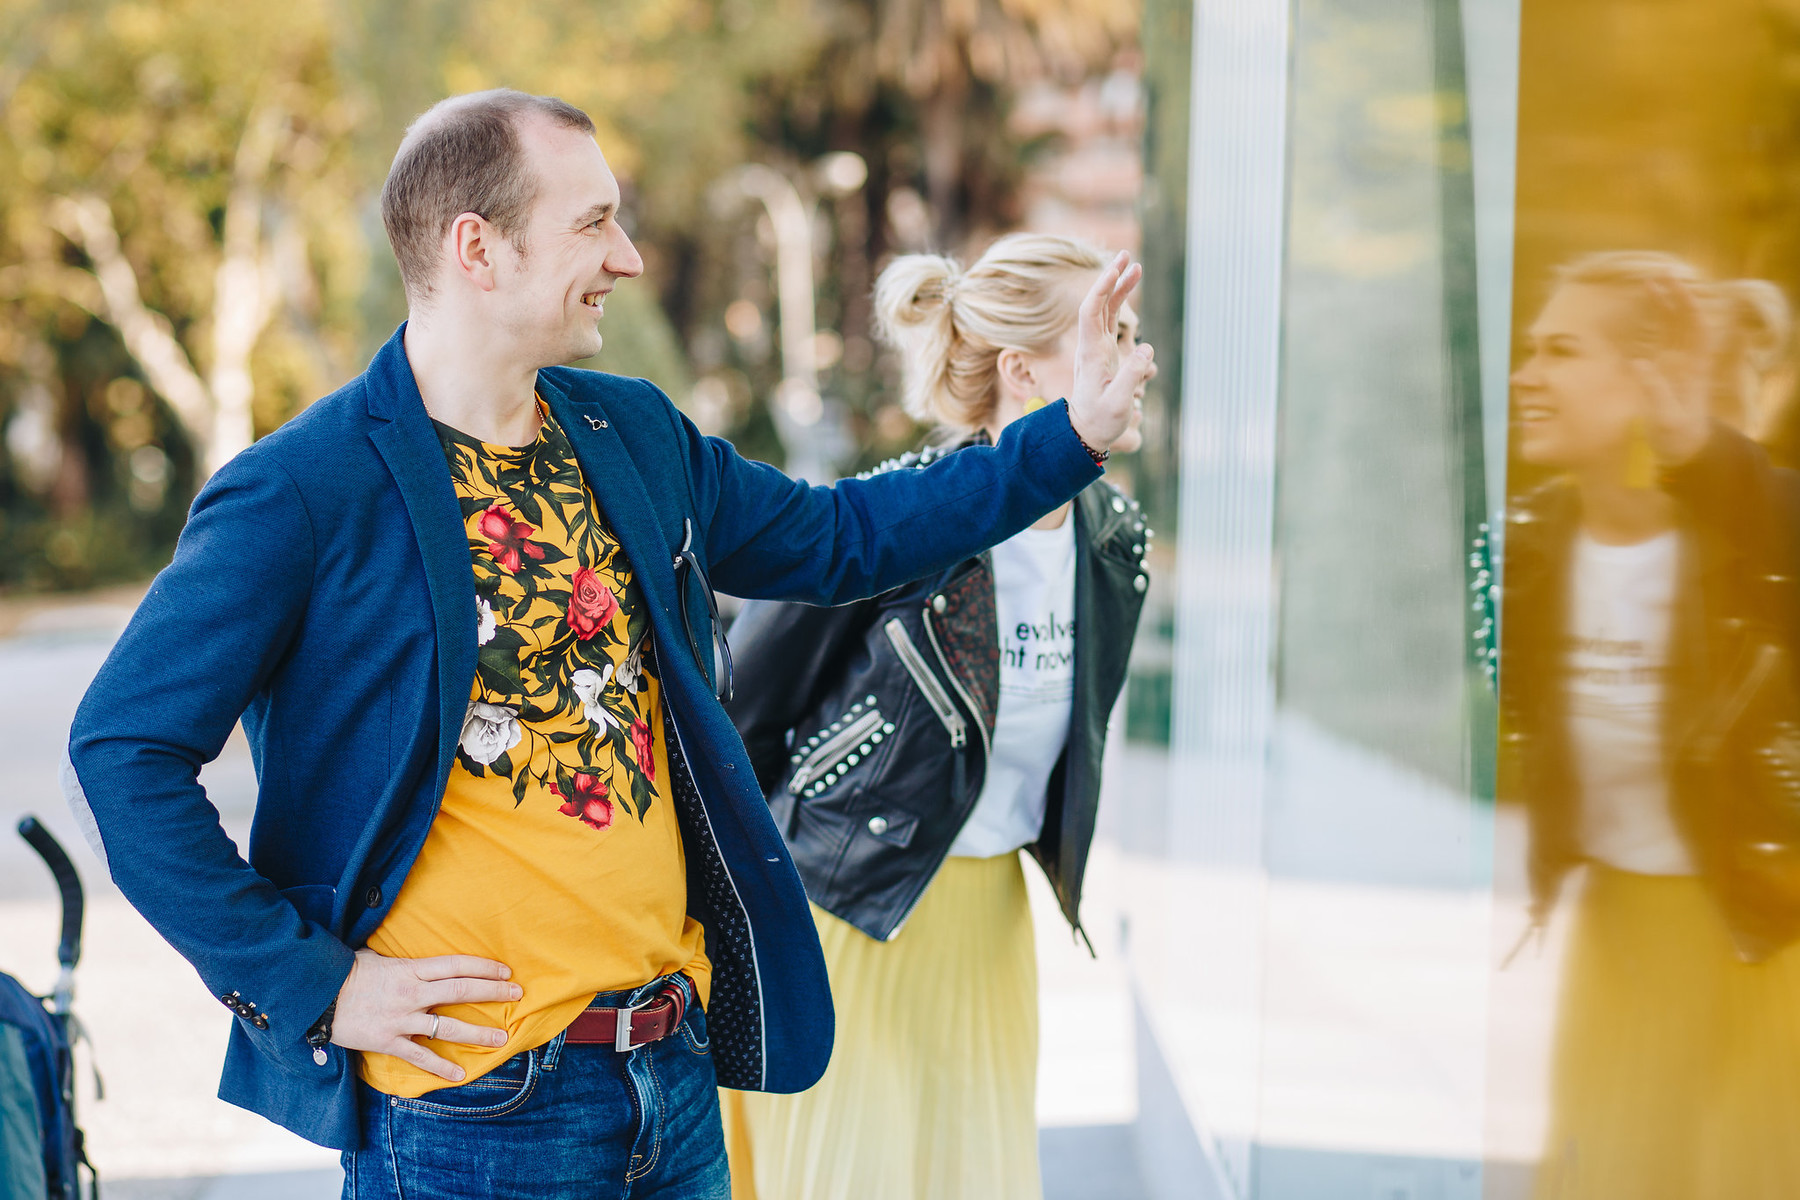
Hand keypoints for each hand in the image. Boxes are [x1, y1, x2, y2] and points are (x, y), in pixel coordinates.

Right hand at [330, 949, 520, 1081]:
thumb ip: (403, 961)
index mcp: (411, 970)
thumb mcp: (378, 957)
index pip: (456, 965)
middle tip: (518, 993)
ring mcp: (401, 1019)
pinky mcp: (388, 1041)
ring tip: (501, 1039)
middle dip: (492, 992)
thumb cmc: (347, 973)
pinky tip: (459, 1075)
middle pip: (460, 990)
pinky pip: (420, 1056)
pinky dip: (440, 1068)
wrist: (316, 997)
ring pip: (447, 1027)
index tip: (505, 971)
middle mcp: (411, 993)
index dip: (483, 967)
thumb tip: (420, 960)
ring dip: (477, 1034)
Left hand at [1068, 251, 1155, 452]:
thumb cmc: (1101, 421)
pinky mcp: (1104, 353)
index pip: (1091, 312)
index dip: (1102, 288)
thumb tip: (1146, 348)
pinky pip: (1110, 321)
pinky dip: (1119, 303)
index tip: (1116, 269)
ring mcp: (1096, 348)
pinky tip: (1130, 292)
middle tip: (1126, 255)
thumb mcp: (1118, 404)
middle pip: (1098, 303)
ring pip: (1105, 309)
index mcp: (1091, 354)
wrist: (1085, 432)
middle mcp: (1091, 346)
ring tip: (1135, 265)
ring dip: (1117, 287)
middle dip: (1110, 278)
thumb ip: (1131, 376)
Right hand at [1628, 277, 1712, 466]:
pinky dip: (1657, 321)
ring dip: (1665, 304)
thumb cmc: (1675, 436)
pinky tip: (1645, 309)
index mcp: (1693, 368)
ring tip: (1648, 284)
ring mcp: (1679, 363)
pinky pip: (1665, 337)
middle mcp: (1689, 360)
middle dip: (1675, 296)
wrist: (1684, 449)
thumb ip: (1654, 392)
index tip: (1672, 286)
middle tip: (1657, 275)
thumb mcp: (1665, 419)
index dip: (1686, 305)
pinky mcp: (1668, 369)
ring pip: (1675, 326)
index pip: (1694, 328)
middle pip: (1686, 320)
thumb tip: (1639, 362)